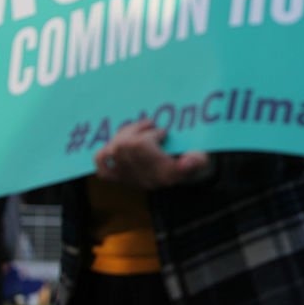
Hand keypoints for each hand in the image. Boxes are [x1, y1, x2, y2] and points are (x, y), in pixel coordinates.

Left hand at [94, 119, 210, 189]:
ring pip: (114, 151)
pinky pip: (102, 166)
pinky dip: (106, 152)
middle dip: (137, 131)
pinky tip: (120, 143)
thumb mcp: (200, 159)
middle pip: (126, 147)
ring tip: (138, 129)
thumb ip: (197, 160)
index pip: (142, 148)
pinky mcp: (119, 178)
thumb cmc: (190, 161)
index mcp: (164, 175)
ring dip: (124, 135)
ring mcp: (130, 179)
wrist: (181, 176)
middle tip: (151, 125)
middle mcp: (144, 179)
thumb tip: (189, 160)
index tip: (164, 132)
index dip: (150, 135)